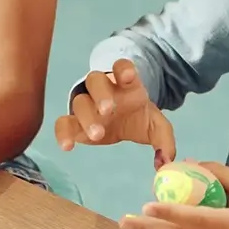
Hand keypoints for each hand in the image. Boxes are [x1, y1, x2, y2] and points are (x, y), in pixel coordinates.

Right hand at [54, 59, 174, 168]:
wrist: (123, 120)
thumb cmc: (138, 116)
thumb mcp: (155, 126)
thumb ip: (164, 141)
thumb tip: (166, 161)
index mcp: (126, 84)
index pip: (122, 67)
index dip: (123, 69)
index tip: (127, 76)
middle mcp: (104, 90)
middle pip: (96, 81)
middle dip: (101, 94)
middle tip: (108, 111)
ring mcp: (87, 103)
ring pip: (79, 101)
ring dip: (86, 116)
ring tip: (97, 135)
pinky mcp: (74, 121)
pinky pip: (63, 122)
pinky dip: (62, 133)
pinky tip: (68, 147)